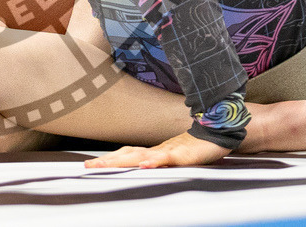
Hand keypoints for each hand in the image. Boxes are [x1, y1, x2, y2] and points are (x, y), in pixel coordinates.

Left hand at [84, 131, 230, 168]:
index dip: (108, 159)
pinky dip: (153, 161)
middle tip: (89, 166)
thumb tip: (140, 169)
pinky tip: (143, 164)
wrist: (216, 135)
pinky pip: (166, 158)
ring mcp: (168, 151)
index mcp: (153, 152)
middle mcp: (156, 150)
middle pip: (127, 155)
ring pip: (141, 156)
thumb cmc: (194, 149)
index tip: (90, 164)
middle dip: (107, 161)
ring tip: (104, 165)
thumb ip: (157, 163)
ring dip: (122, 160)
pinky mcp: (182, 154)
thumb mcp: (172, 160)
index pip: (126, 155)